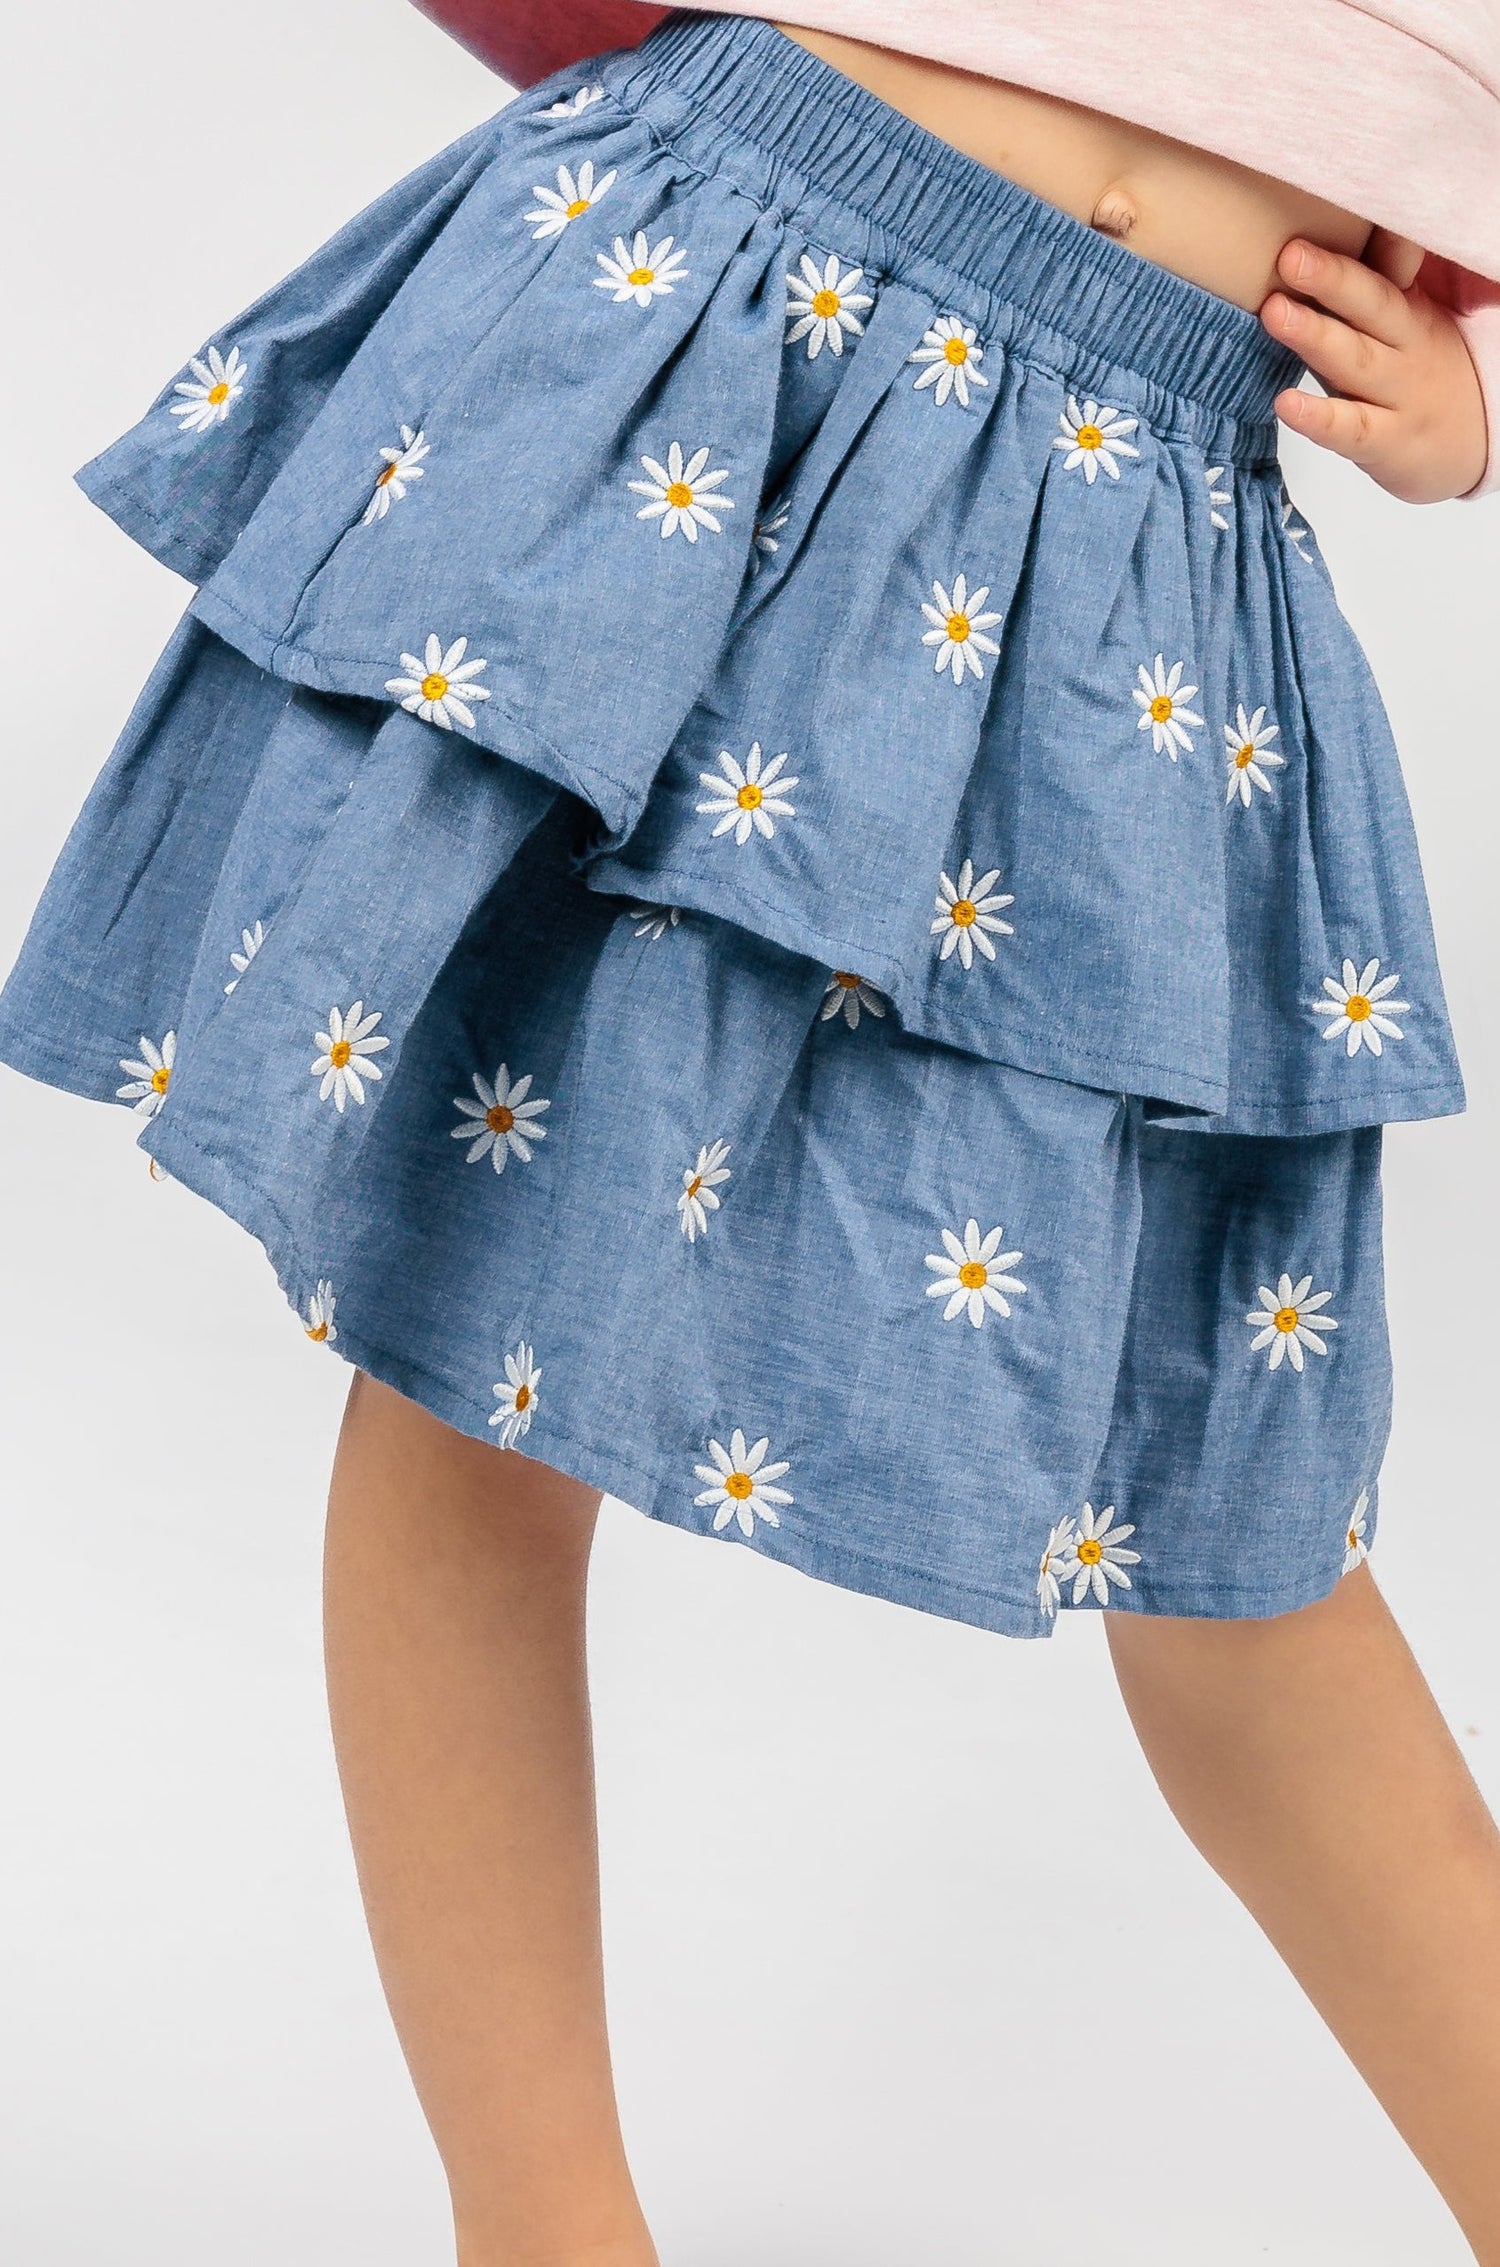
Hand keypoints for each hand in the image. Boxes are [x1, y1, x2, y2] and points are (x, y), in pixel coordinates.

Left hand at [1260, 232, 1487, 503]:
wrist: (1475, 441)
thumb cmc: (1418, 372)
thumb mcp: (1407, 321)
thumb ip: (1374, 280)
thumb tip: (1334, 228)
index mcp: (1409, 307)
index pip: (1390, 265)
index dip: (1364, 240)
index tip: (1328, 211)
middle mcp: (1407, 344)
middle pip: (1372, 304)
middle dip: (1332, 278)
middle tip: (1290, 255)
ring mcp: (1398, 394)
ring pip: (1355, 360)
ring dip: (1315, 336)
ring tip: (1275, 313)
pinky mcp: (1387, 443)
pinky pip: (1352, 429)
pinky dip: (1319, 419)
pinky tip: (1285, 403)